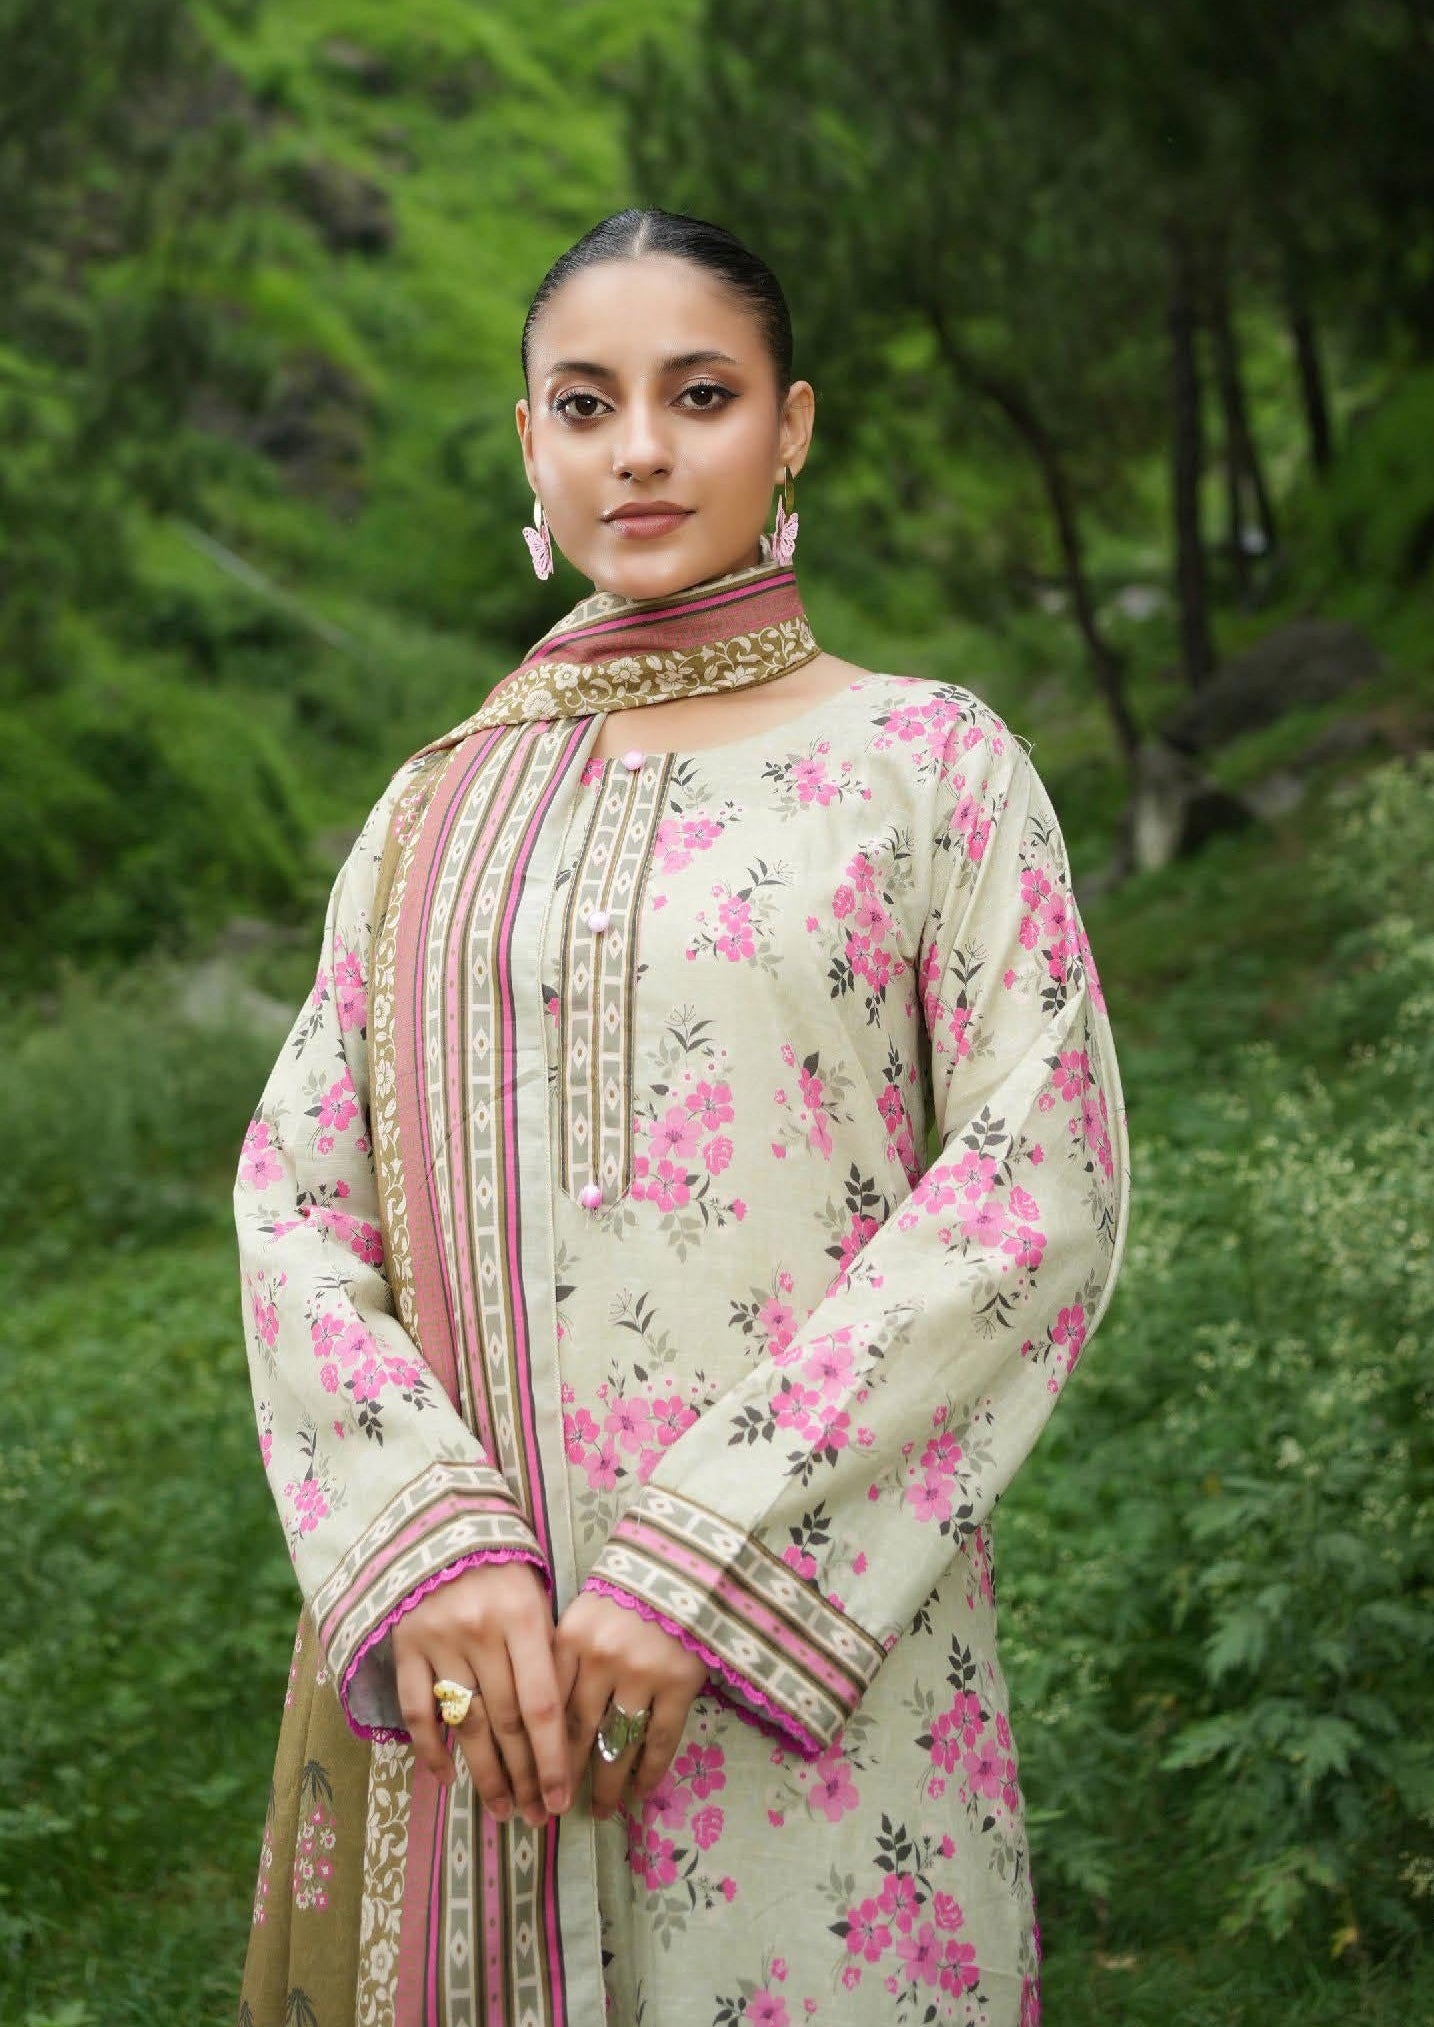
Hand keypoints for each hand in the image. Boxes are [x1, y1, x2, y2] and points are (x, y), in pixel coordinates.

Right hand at [391, 1561, 569, 1829]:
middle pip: (506, 1722)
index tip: (562, 1800)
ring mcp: (439, 1640)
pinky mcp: (404, 1646)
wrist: (441, 1527)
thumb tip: (564, 1731)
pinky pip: (416, 1709)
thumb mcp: (538, 1598)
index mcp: (525, 1617)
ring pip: (466, 1723)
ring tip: (502, 1810)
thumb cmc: (503, 1568)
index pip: (542, 1705)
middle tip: (536, 1816)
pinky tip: (446, 1779)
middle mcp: (481, 1632)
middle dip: (525, 1776)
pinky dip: (431, 1748)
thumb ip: (547, 1655)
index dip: (553, 1759)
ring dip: (485, 1774)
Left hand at [551, 1591, 709, 1819]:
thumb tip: (539, 1723)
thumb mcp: (583, 1615)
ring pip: (616, 1742)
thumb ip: (563, 1660)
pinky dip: (649, 1772)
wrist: (686, 1569)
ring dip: (606, 1783)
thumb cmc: (627, 1592)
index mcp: (569, 1638)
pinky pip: (660, 1740)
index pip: (546, 1706)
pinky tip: (639, 1793)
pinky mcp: (679, 1684)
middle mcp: (600, 1658)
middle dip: (566, 1776)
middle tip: (557, 1809)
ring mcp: (641, 1672)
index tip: (531, 1781)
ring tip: (601, 1810)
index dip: (538, 1750)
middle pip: (577, 1730)